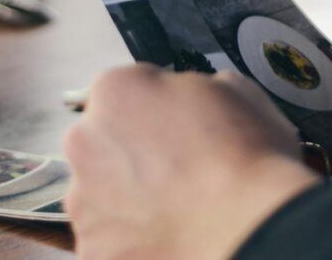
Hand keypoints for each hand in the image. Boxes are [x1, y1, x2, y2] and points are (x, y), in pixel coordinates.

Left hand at [64, 66, 318, 259]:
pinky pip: (107, 233)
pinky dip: (130, 233)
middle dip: (133, 150)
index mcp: (118, 90)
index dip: (157, 106)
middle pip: (104, 138)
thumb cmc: (247, 160)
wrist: (249, 229)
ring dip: (129, 193)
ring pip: (101, 189)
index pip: (127, 89)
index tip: (178, 124)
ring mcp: (82, 198)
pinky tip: (168, 230)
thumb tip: (191, 99)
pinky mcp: (90, 245)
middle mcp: (87, 139)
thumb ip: (193, 87)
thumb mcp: (235, 89)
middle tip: (178, 168)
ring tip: (177, 205)